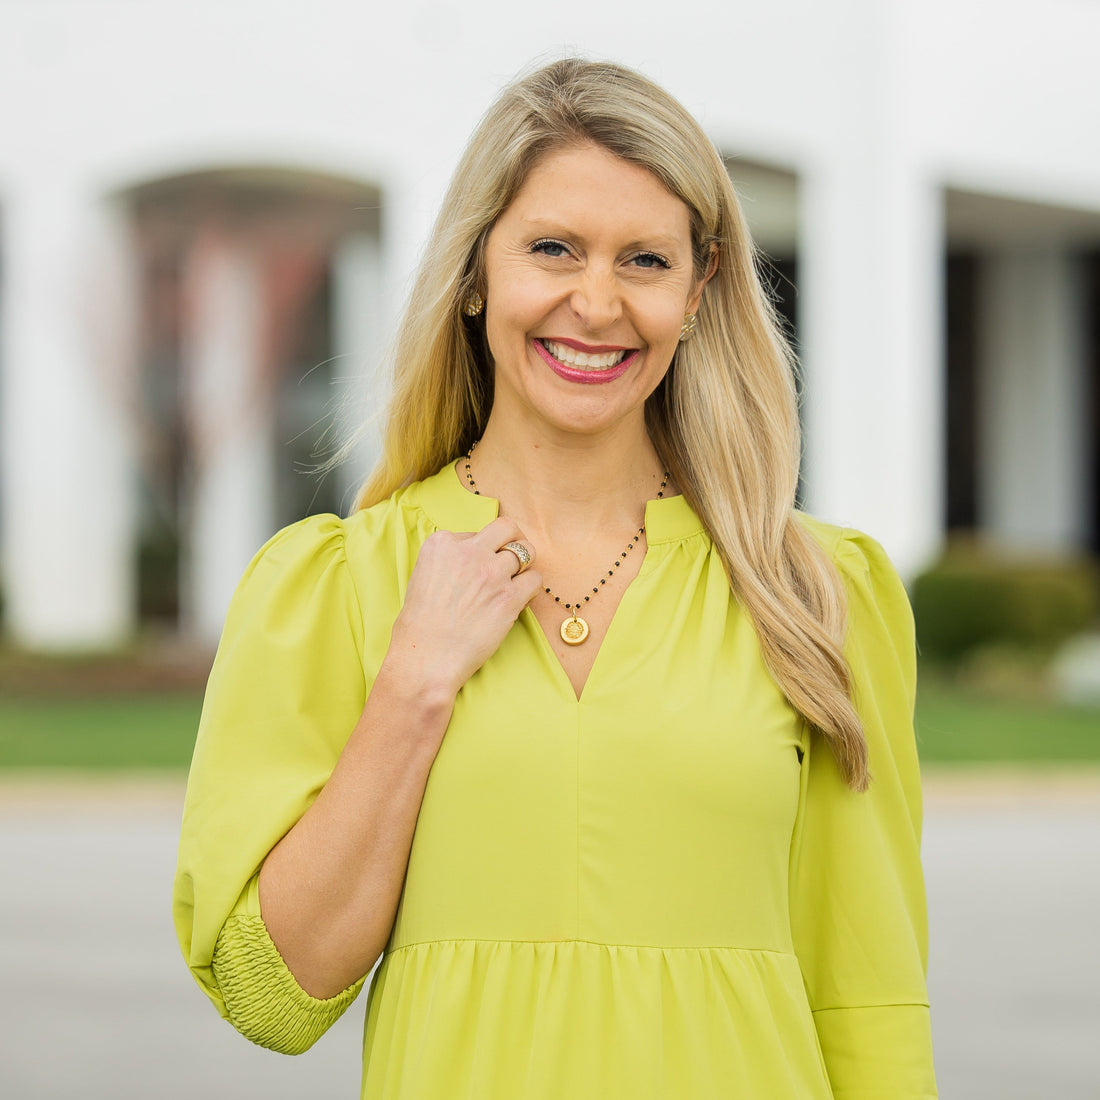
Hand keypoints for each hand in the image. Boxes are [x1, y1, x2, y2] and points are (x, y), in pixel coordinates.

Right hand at [383, 516, 541, 702]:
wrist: (425, 657)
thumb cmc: (420, 624)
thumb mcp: (422, 575)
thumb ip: (449, 559)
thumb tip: (474, 555)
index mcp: (442, 543)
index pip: (476, 532)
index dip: (482, 549)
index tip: (479, 566)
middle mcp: (469, 552)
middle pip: (507, 528)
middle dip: (514, 540)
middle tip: (514, 556)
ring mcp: (491, 573)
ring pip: (526, 552)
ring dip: (524, 565)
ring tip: (516, 580)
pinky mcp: (509, 597)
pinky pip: (535, 579)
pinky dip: (531, 588)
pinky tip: (519, 598)